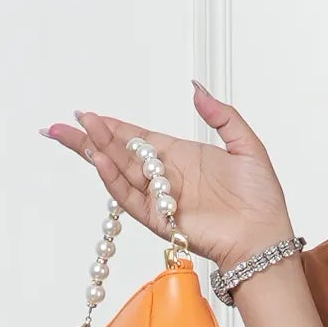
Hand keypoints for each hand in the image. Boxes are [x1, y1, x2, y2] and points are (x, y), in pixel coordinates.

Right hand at [42, 80, 291, 268]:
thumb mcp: (246, 144)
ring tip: (77, 132)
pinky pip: (131, 198)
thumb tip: (196, 89)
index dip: (112, 125)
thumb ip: (221, 115)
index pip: (137, 138)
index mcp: (180, 157)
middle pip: (118, 153)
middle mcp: (165, 177)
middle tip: (62, 124)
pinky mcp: (160, 219)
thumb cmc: (261, 199)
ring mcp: (160, 198)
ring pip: (119, 172)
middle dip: (90, 137)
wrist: (264, 237)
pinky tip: (100, 160)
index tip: (86, 113)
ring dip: (96, 151)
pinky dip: (114, 179)